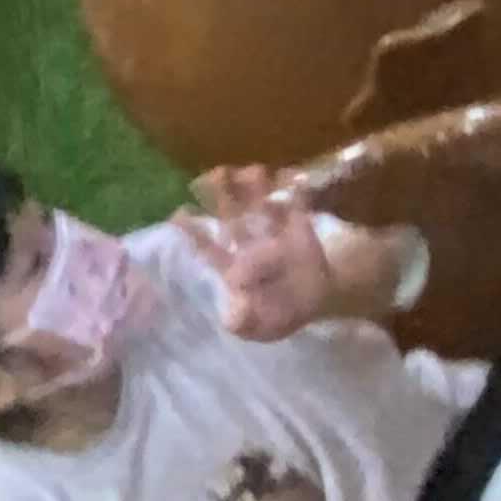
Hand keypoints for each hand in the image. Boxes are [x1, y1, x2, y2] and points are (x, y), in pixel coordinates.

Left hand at [186, 172, 331, 336]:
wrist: (322, 301)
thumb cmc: (284, 313)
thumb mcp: (263, 328)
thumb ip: (246, 325)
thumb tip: (233, 316)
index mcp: (234, 266)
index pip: (208, 248)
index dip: (192, 232)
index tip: (178, 214)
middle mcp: (249, 242)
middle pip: (230, 214)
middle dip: (220, 194)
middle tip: (215, 176)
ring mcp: (274, 231)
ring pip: (259, 203)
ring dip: (254, 186)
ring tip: (253, 172)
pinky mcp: (300, 225)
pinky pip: (297, 203)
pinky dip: (296, 190)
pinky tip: (293, 177)